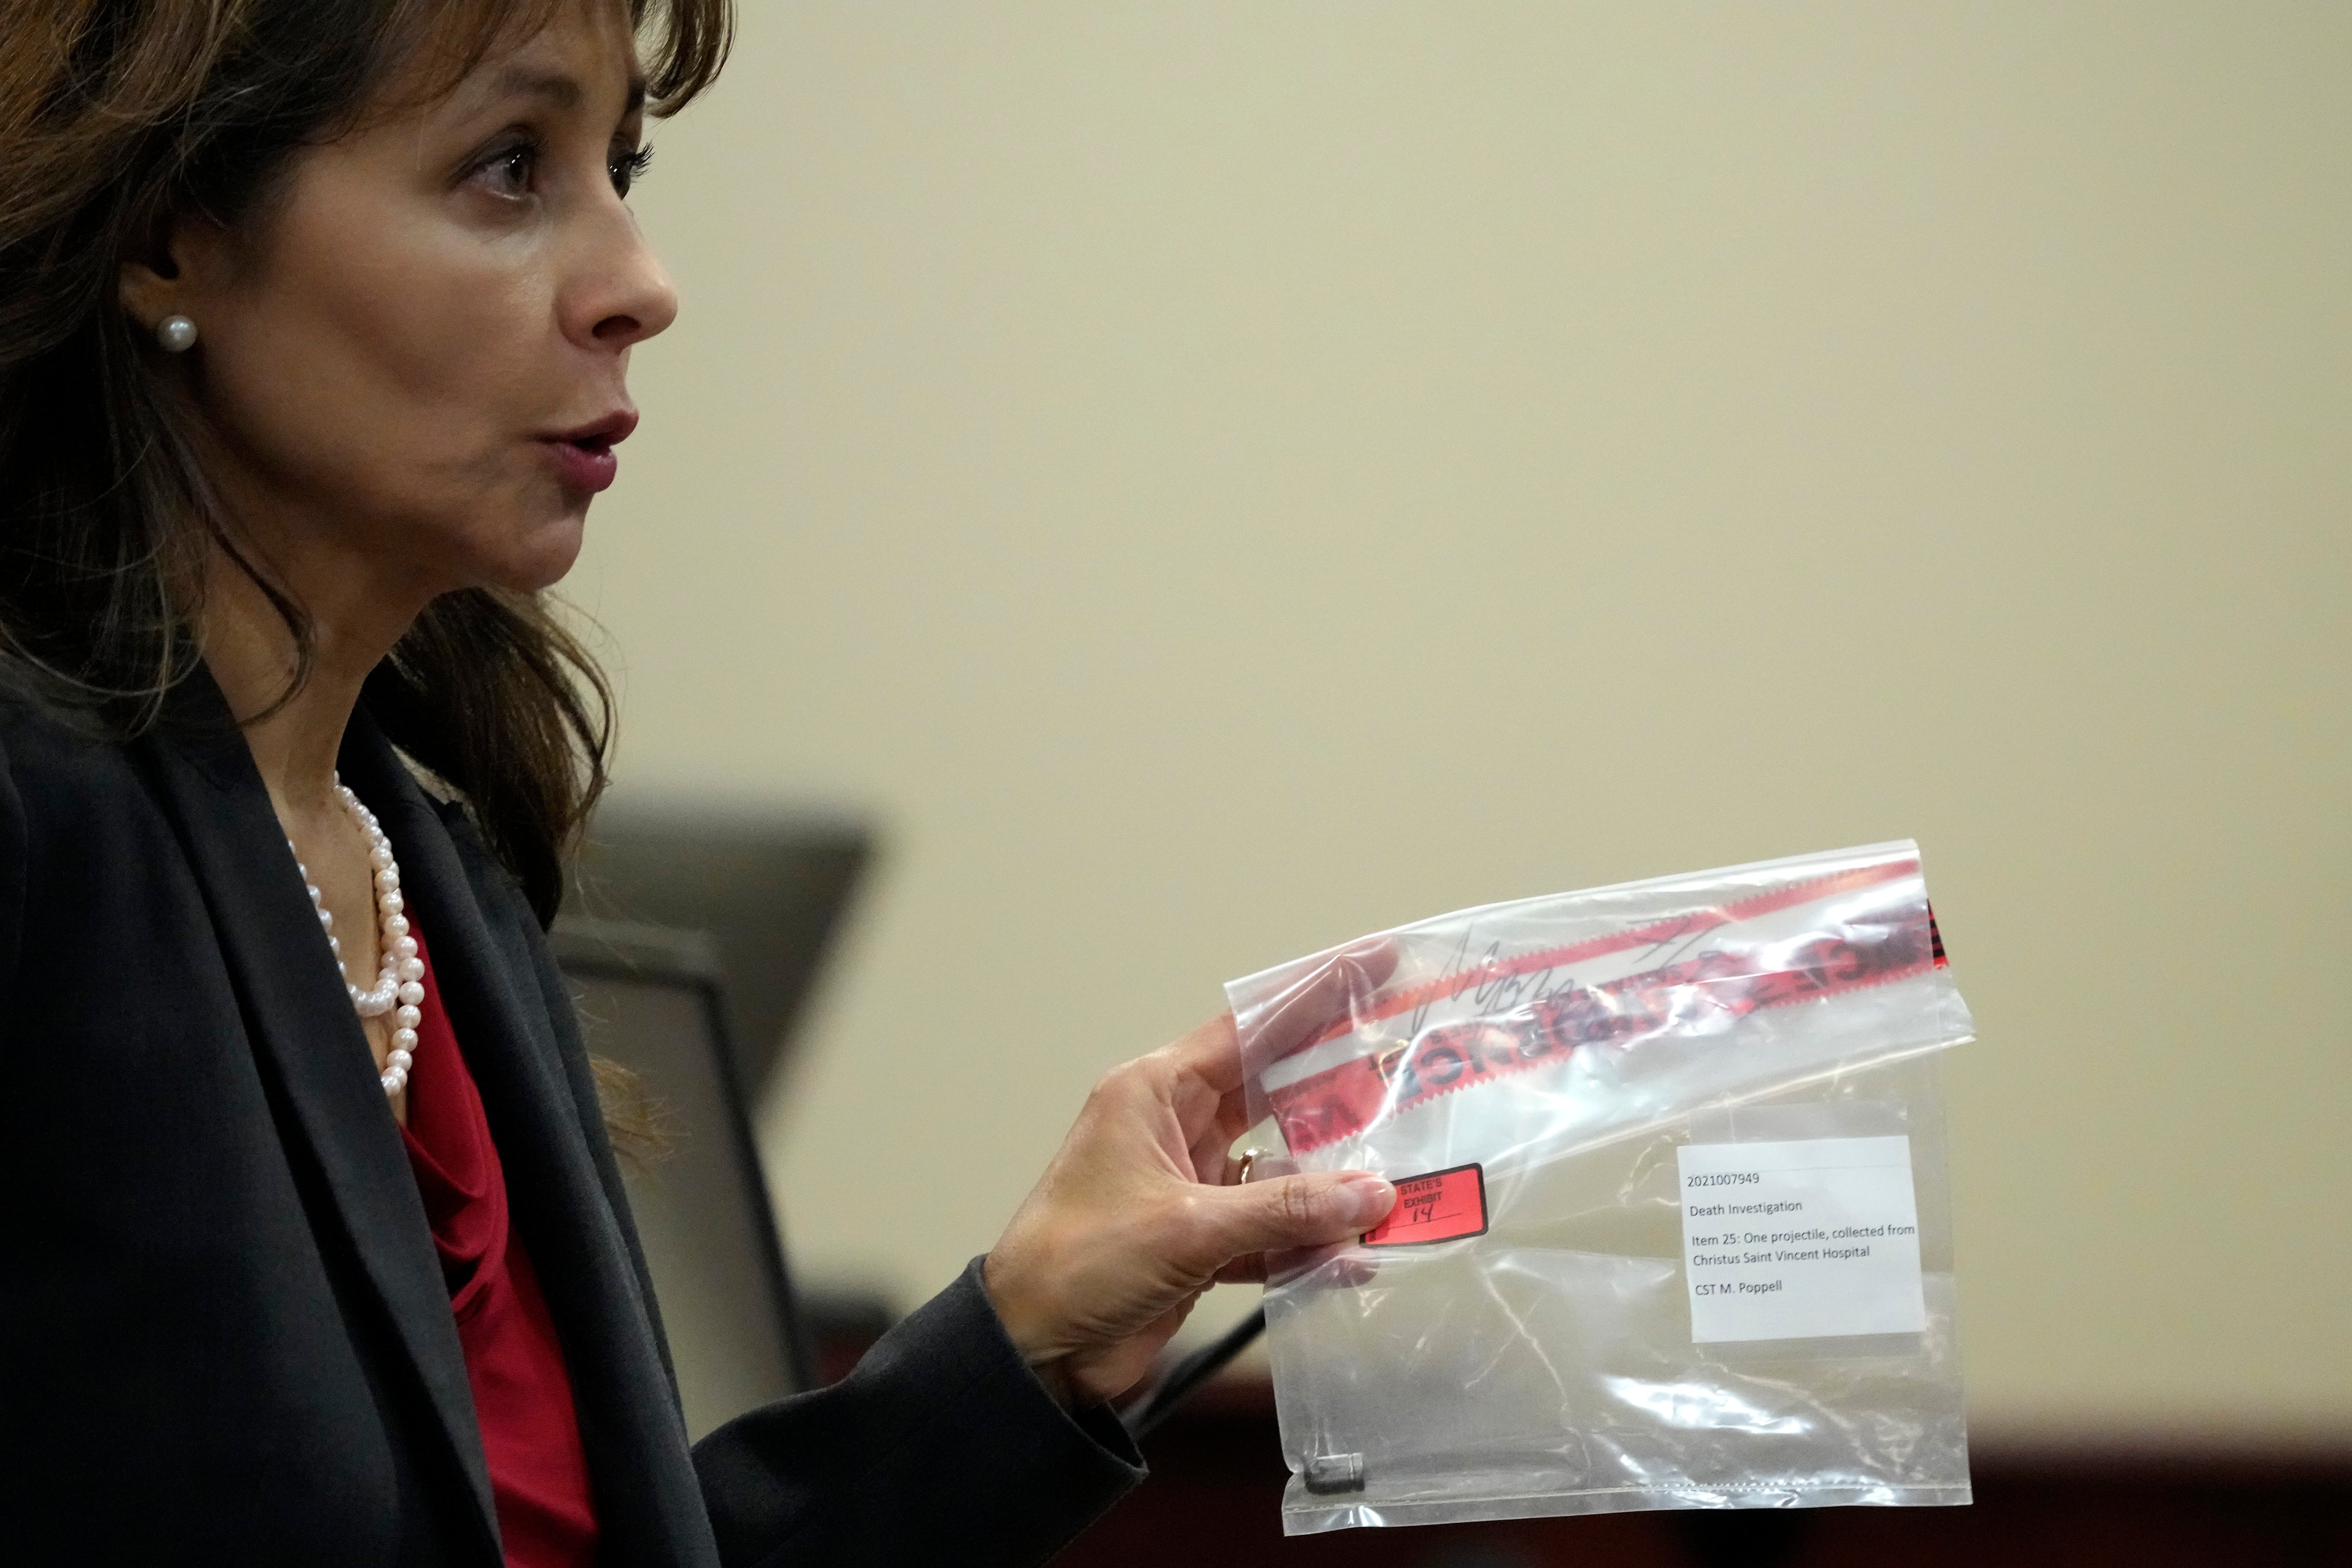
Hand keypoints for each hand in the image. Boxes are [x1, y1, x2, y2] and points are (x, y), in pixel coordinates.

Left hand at [982, 947, 1396, 1407]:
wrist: (1032, 1352)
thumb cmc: (1078, 1265)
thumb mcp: (1186, 1227)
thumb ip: (1284, 1211)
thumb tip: (1373, 1193)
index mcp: (1154, 1094)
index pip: (1249, 1028)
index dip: (1314, 994)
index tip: (1373, 963)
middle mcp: (1175, 1129)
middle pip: (1275, 1090)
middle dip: (1341, 1085)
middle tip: (1414, 1071)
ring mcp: (1191, 1186)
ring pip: (1282, 1166)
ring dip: (1334, 1178)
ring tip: (1401, 1172)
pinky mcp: (1202, 1241)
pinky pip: (1273, 1229)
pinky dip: (1310, 1242)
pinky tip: (1355, 1254)